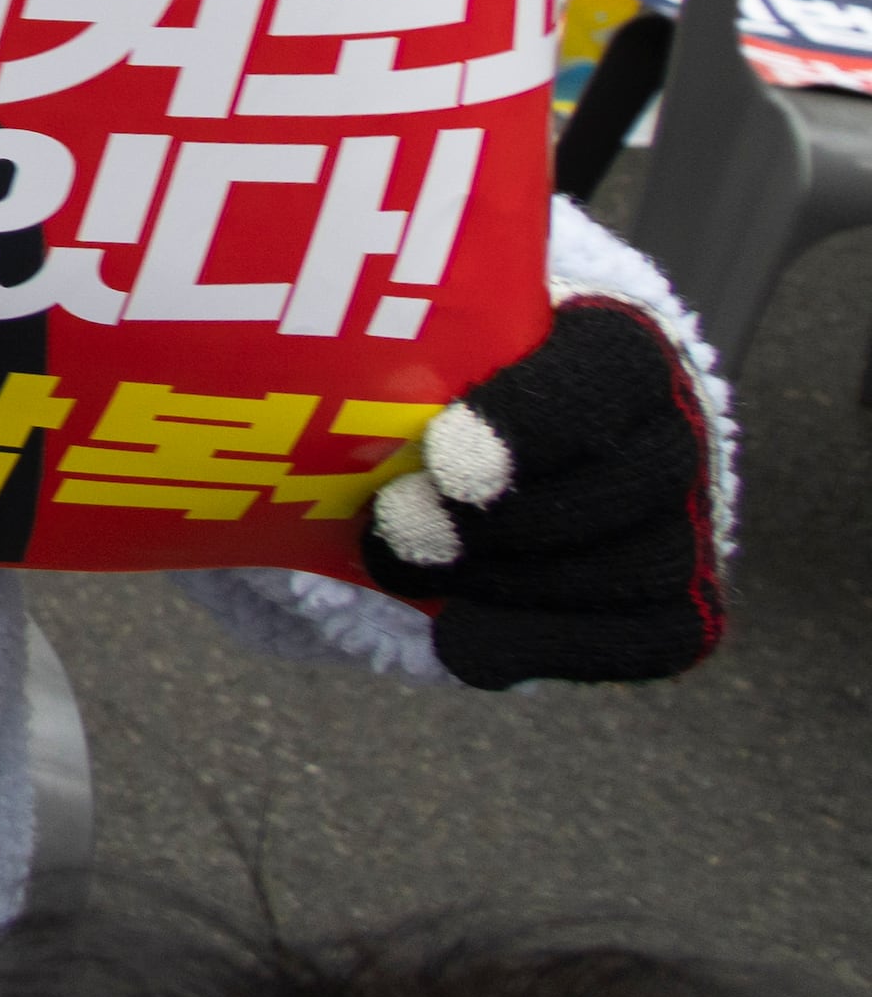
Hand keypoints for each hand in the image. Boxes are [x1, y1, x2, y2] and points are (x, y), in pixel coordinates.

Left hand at [366, 293, 724, 688]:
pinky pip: (639, 642)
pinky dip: (542, 646)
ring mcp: (688, 529)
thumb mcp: (430, 353)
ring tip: (403, 570)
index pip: (608, 371)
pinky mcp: (678, 610)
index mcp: (622, 350)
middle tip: (398, 524)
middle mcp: (675, 437)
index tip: (442, 461)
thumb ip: (403, 358)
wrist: (502, 460)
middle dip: (503, 519)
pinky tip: (458, 643)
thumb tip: (308, 369)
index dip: (530, 423)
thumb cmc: (450, 387)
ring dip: (510, 581)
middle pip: (625, 483)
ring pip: (636, 568)